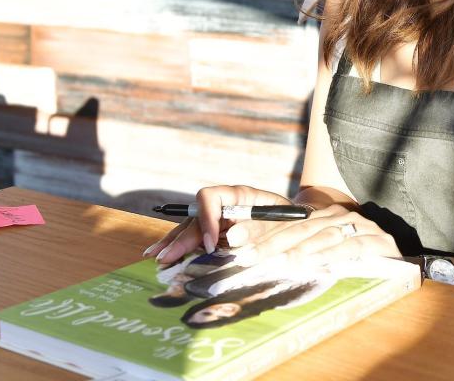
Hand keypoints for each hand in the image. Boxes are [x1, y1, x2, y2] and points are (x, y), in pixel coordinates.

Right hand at [142, 185, 291, 264]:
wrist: (299, 223)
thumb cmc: (292, 218)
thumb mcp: (281, 218)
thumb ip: (259, 226)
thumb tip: (232, 238)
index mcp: (238, 195)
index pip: (209, 197)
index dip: (206, 219)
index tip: (211, 245)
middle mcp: (223, 207)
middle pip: (194, 217)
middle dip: (181, 239)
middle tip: (167, 258)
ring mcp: (217, 221)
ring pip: (188, 228)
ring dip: (172, 243)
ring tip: (154, 256)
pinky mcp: (216, 236)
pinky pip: (193, 240)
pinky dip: (178, 248)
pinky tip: (160, 255)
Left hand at [224, 204, 401, 267]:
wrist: (397, 261)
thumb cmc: (350, 257)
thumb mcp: (316, 250)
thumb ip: (289, 249)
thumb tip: (248, 252)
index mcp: (321, 216)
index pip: (285, 222)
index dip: (259, 230)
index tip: (234, 239)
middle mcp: (338, 217)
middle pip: (300, 228)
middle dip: (271, 241)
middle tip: (247, 254)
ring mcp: (359, 227)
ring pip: (324, 236)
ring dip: (301, 248)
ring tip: (281, 260)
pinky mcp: (377, 241)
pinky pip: (352, 247)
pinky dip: (333, 254)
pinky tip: (316, 262)